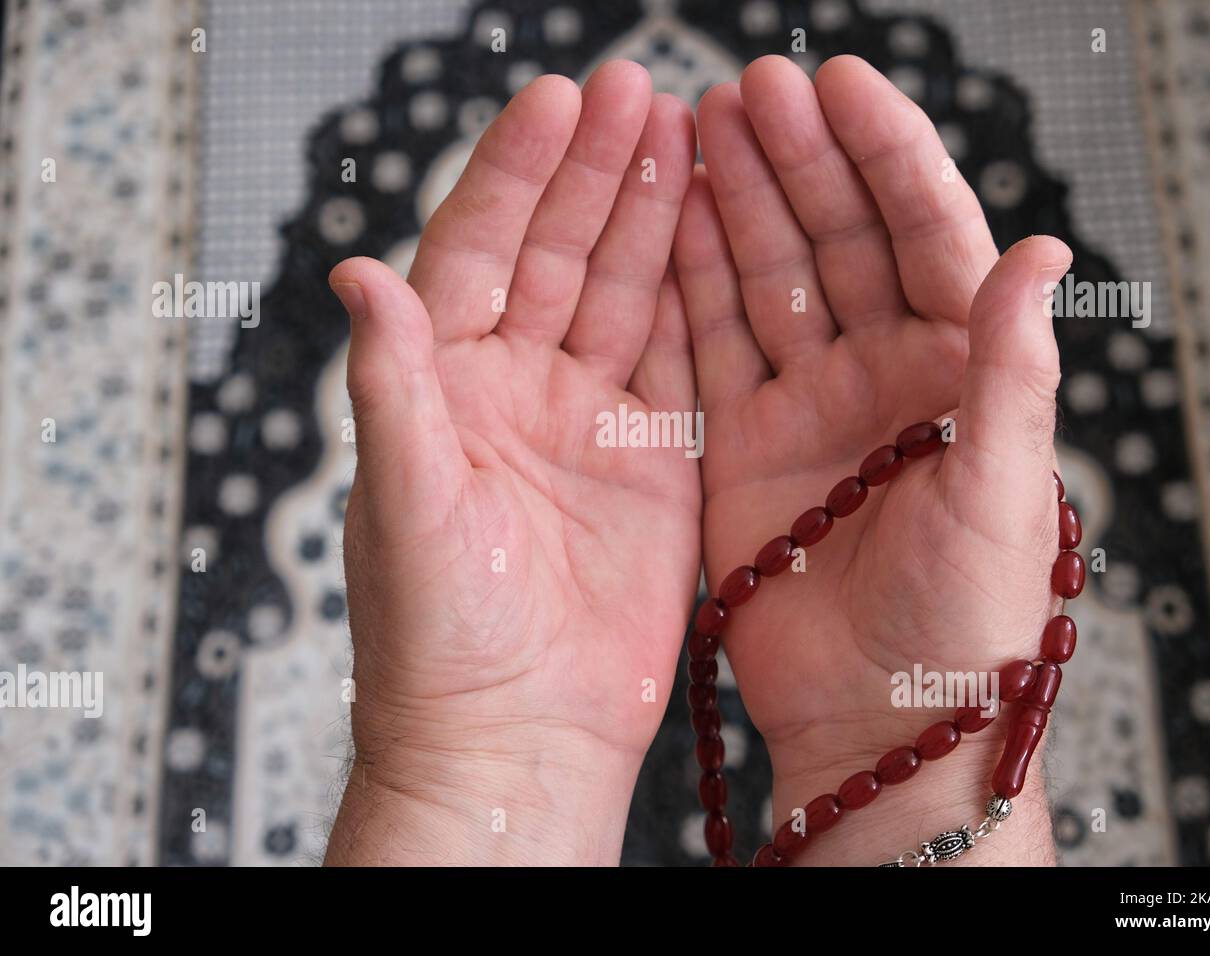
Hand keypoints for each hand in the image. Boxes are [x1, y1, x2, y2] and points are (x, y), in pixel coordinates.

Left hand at [325, 62, 699, 865]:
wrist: (517, 738)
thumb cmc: (437, 637)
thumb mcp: (404, 501)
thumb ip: (392, 384)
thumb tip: (358, 272)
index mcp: (443, 387)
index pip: (479, 252)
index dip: (517, 174)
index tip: (558, 100)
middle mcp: (514, 390)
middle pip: (560, 254)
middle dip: (595, 170)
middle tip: (638, 88)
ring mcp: (587, 421)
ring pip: (625, 293)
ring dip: (650, 214)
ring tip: (683, 131)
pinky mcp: (653, 463)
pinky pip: (677, 359)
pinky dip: (697, 293)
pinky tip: (714, 230)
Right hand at [674, 55, 1070, 864]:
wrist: (883, 722)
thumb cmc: (966, 621)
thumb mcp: (1002, 488)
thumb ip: (1012, 370)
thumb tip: (1041, 251)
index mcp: (955, 369)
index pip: (925, 232)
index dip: (884, 154)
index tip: (838, 85)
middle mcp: (880, 374)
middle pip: (835, 241)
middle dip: (794, 162)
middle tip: (746, 91)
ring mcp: (805, 407)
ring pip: (766, 282)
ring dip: (735, 205)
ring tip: (697, 132)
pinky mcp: (741, 449)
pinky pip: (711, 350)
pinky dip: (689, 287)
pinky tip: (669, 222)